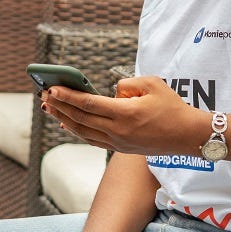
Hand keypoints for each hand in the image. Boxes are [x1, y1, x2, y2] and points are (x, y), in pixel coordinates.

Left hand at [42, 75, 202, 155]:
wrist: (185, 135)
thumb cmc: (172, 106)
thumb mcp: (153, 83)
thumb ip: (127, 83)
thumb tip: (111, 92)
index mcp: (125, 113)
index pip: (89, 103)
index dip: (68, 96)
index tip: (52, 88)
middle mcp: (117, 130)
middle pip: (80, 118)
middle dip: (60, 106)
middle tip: (44, 95)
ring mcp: (117, 142)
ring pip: (83, 131)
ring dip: (64, 119)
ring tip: (50, 108)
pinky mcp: (120, 148)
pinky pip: (92, 139)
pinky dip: (77, 130)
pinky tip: (68, 123)